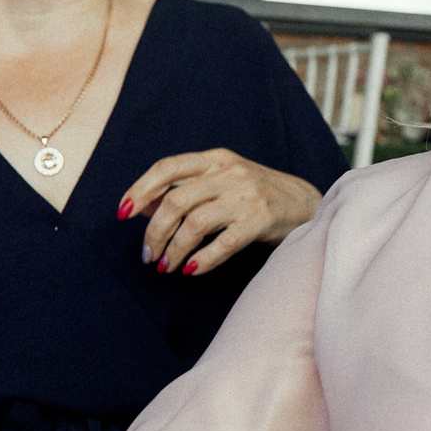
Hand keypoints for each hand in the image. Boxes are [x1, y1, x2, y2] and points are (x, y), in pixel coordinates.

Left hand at [120, 149, 322, 273]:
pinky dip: (202, 260)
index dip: (140, 190)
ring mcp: (246, 196)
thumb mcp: (221, 182)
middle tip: (149, 256)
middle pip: (176, 201)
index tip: (123, 213)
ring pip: (195, 223)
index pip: (167, 168)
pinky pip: (223, 243)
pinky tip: (191, 270)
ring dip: (174, 249)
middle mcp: (229, 173)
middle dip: (154, 233)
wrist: (307, 203)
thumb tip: (141, 208)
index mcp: (215, 159)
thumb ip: (184, 190)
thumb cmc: (256, 195)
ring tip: (166, 267)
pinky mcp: (261, 220)